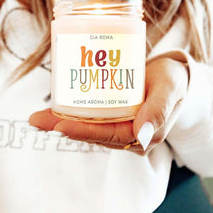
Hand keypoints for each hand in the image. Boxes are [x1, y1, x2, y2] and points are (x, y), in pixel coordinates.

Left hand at [29, 58, 188, 154]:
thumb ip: (159, 109)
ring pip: (88, 126)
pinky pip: (92, 117)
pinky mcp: (115, 117)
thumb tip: (142, 135)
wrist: (175, 77)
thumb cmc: (174, 81)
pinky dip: (73, 113)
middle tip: (36, 119)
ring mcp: (121, 127)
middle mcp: (130, 136)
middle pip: (92, 133)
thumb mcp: (170, 89)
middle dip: (63, 127)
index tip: (58, 126)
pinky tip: (55, 107)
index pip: (108, 136)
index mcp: (144, 135)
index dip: (82, 132)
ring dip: (62, 121)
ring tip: (37, 116)